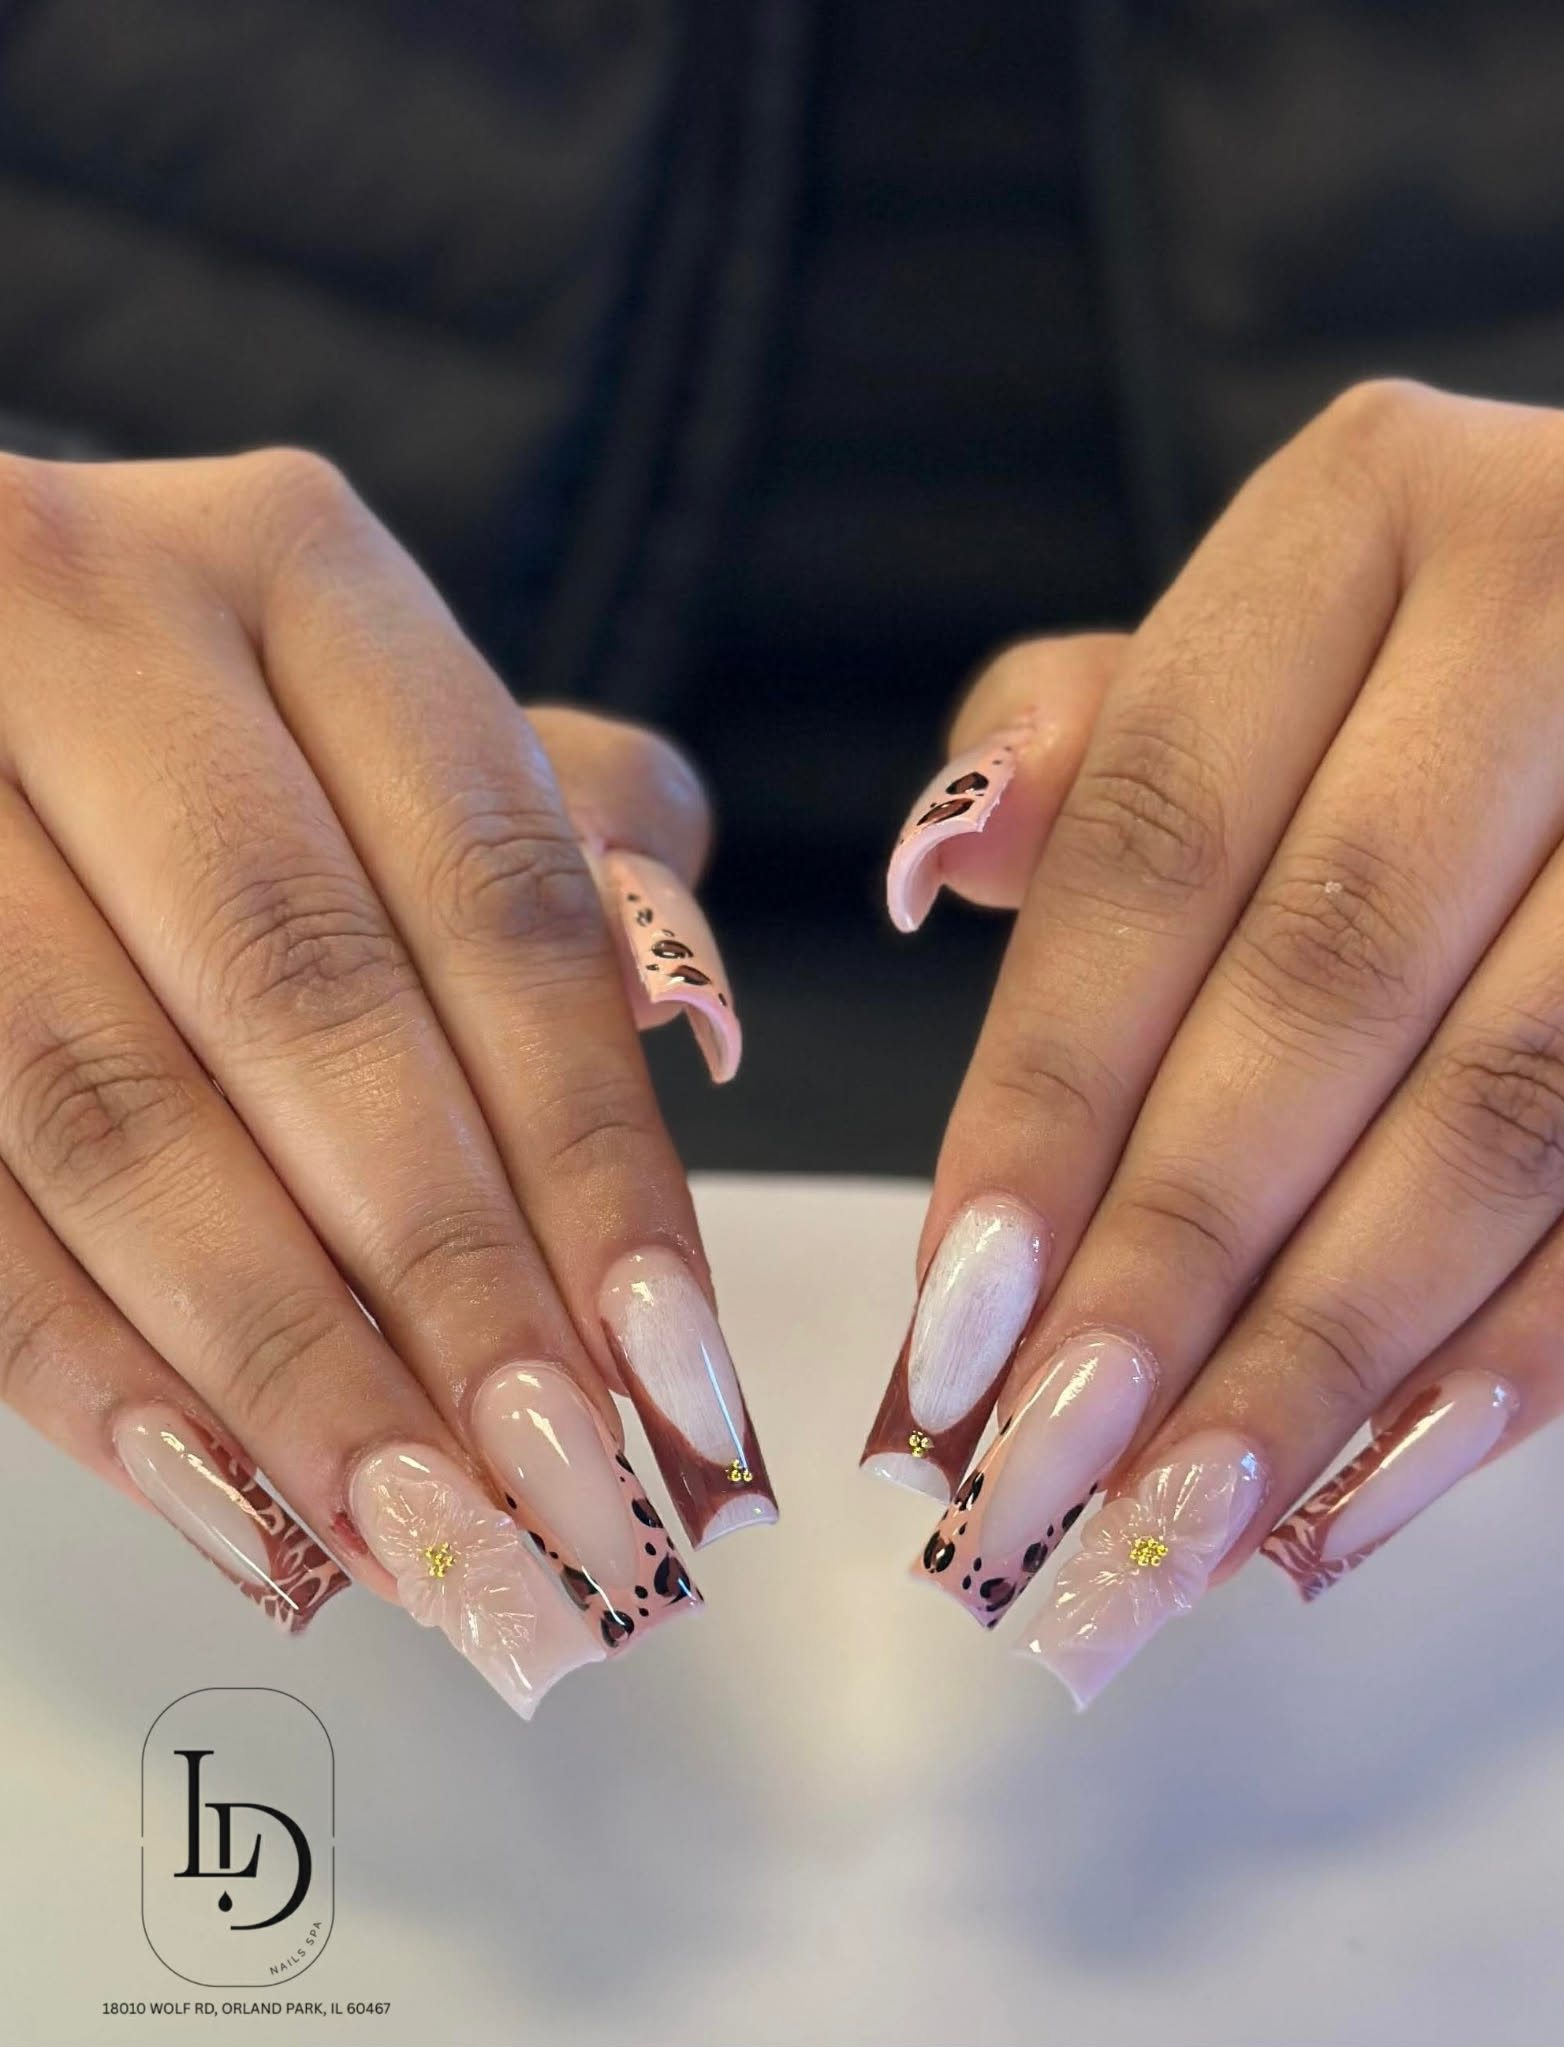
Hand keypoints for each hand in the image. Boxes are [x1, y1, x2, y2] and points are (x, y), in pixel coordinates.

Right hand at [0, 449, 772, 1715]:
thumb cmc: (214, 722)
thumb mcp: (390, 717)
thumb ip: (560, 844)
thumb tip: (687, 1033)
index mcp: (299, 571)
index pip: (501, 902)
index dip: (596, 1157)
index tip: (680, 1376)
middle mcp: (90, 623)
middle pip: (311, 1010)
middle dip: (449, 1289)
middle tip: (569, 1510)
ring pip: (109, 1113)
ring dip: (283, 1369)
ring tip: (433, 1551)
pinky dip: (88, 1370)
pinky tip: (231, 1508)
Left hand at [867, 382, 1563, 1701]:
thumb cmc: (1432, 664)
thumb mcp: (1262, 642)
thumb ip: (1096, 744)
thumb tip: (940, 859)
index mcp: (1369, 511)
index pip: (1156, 848)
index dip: (1047, 1096)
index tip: (952, 1314)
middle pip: (1325, 985)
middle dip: (1175, 1255)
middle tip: (1043, 1467)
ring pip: (1512, 1098)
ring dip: (1335, 1341)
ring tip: (1185, 1519)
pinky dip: (1533, 1341)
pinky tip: (1387, 1475)